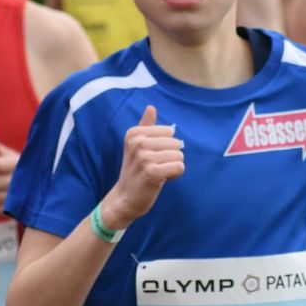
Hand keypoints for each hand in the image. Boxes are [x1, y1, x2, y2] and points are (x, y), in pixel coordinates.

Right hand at [100, 106, 183, 228]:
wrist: (125, 197)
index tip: (152, 156)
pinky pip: (179, 167)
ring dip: (172, 167)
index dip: (166, 146)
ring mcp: (144, 157)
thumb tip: (151, 107)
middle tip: (155, 167)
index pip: (170, 131)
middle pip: (176, 143)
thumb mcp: (136, 145)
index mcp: (134, 133)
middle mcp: (137, 142)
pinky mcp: (152, 172)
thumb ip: (145, 126)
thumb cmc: (135, 170)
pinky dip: (174, 175)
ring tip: (157, 173)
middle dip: (171, 157)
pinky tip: (161, 180)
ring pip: (179, 156)